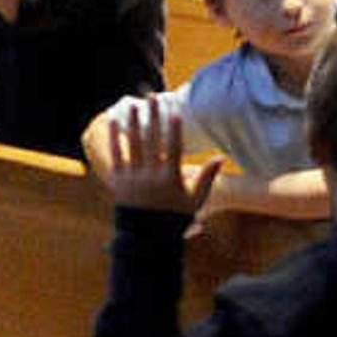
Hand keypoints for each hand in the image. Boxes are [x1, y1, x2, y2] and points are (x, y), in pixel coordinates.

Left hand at [83, 95, 221, 214]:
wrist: (145, 238)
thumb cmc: (174, 218)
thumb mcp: (194, 200)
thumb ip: (207, 177)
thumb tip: (221, 157)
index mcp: (169, 180)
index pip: (173, 150)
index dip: (174, 131)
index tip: (175, 113)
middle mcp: (150, 177)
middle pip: (151, 141)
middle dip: (153, 118)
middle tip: (153, 98)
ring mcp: (133, 178)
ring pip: (132, 145)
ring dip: (133, 123)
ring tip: (134, 105)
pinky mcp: (119, 181)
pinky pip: (117, 155)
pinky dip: (115, 138)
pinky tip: (115, 122)